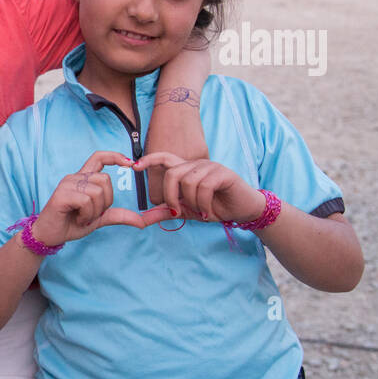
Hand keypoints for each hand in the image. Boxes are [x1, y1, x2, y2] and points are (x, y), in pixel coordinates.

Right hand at [32, 151, 176, 246]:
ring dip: (95, 211)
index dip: (115, 156)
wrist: (49, 236)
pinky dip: (87, 214)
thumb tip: (142, 221)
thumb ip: (118, 216)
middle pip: (105, 179)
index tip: (130, 163)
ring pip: (97, 191)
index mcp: (83, 179)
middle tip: (92, 214)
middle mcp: (75, 177)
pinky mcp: (62, 195)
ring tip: (83, 218)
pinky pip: (86, 200)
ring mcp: (67, 184)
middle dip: (106, 201)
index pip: (99, 157)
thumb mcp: (99, 219)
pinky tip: (78, 219)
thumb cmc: (70, 224)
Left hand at [135, 152, 266, 222]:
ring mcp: (210, 166)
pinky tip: (209, 213)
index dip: (149, 160)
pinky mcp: (223, 173)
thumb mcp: (186, 211)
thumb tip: (141, 220)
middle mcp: (196, 164)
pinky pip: (204, 187)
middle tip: (178, 211)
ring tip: (201, 212)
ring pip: (188, 182)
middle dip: (171, 196)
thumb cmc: (215, 207)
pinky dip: (203, 204)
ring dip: (192, 203)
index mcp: (186, 170)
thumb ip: (165, 212)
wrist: (243, 210)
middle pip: (172, 174)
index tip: (134, 167)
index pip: (164, 158)